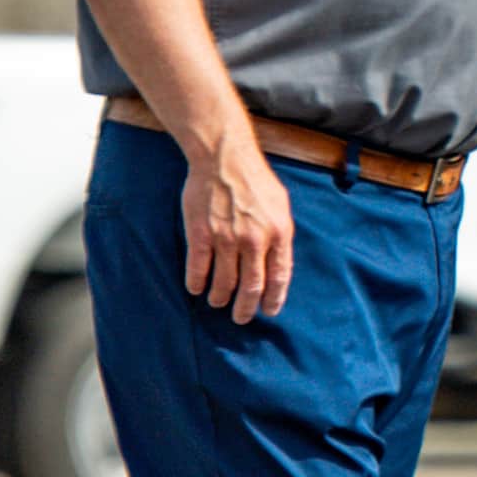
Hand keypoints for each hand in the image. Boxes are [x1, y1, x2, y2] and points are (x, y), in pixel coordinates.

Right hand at [181, 140, 293, 325]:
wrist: (224, 159)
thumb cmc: (255, 181)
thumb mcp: (281, 206)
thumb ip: (280, 235)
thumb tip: (279, 263)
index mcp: (279, 233)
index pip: (280, 277)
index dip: (274, 298)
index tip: (269, 310)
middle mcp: (254, 240)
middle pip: (251, 286)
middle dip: (246, 308)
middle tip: (241, 318)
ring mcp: (226, 239)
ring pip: (224, 282)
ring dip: (220, 298)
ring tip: (217, 303)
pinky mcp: (200, 234)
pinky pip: (198, 269)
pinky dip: (196, 283)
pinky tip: (196, 289)